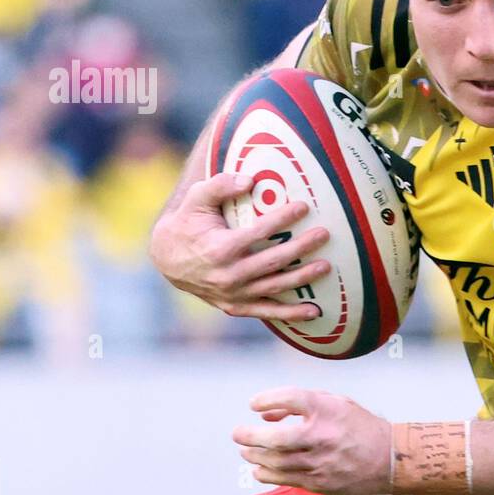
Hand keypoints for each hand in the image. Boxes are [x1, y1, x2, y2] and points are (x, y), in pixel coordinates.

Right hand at [149, 172, 330, 321]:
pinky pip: (267, 312)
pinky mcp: (235, 306)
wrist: (167, 260)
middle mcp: (228, 275)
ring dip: (302, 278)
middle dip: (302, 248)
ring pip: (275, 287)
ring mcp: (233, 294)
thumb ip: (220, 185)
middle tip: (324, 234)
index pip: (259, 232)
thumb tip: (250, 180)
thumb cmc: (187, 223)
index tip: (304, 207)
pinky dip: (291, 314)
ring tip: (326, 266)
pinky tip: (314, 312)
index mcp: (220, 248)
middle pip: (273, 261)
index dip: (282, 219)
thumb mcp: (196, 199)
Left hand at [233, 387, 391, 494]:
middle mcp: (323, 436)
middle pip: (275, 438)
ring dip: (254, 456)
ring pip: (276, 462)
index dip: (266, 399)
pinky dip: (266, 474)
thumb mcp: (336, 403)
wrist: (388, 459)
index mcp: (329, 410)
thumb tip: (264, 416)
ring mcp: (321, 462)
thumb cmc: (358, 426)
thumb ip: (300, 404)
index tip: (253, 404)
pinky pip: (285, 479)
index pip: (290, 398)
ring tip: (246, 451)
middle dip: (250, 436)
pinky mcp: (320, 483)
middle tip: (238, 433)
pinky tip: (259, 469)